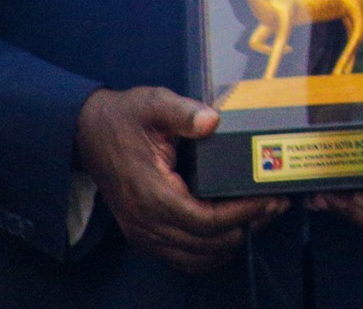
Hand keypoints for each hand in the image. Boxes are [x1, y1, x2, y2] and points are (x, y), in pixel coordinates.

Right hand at [74, 86, 286, 272]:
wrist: (87, 132)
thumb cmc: (124, 118)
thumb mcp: (153, 104)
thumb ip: (183, 112)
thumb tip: (212, 121)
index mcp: (151, 193)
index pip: (205, 221)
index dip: (242, 214)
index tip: (270, 200)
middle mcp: (145, 222)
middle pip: (206, 244)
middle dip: (246, 228)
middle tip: (275, 207)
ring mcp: (142, 232)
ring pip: (195, 257)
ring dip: (230, 243)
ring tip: (260, 218)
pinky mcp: (142, 234)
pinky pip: (181, 257)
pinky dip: (210, 252)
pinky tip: (231, 232)